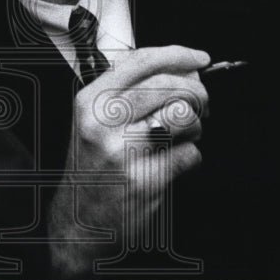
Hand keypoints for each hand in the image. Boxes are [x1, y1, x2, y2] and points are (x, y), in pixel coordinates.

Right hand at [48, 46, 210, 277]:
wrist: (78, 224)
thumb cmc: (92, 170)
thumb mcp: (95, 123)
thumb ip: (131, 93)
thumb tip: (183, 70)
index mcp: (91, 102)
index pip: (141, 62)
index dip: (178, 55)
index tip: (200, 58)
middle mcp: (104, 123)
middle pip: (170, 86)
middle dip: (197, 93)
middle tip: (201, 104)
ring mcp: (124, 152)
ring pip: (184, 117)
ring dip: (195, 126)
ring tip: (185, 135)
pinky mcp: (145, 180)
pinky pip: (190, 154)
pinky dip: (191, 157)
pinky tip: (176, 162)